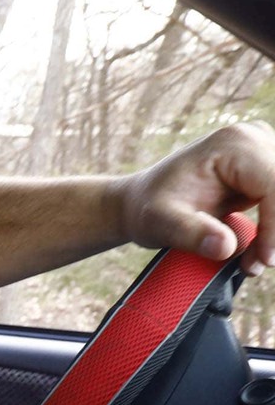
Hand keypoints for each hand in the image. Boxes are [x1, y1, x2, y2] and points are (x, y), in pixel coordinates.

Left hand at [116, 121, 272, 274]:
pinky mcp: (268, 168)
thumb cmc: (149, 209)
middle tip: (257, 265)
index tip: (264, 260)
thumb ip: (191, 234)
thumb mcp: (160, 224)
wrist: (142, 201)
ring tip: (254, 262)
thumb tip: (226, 247)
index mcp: (234, 144)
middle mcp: (255, 139)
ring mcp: (264, 150)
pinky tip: (260, 251)